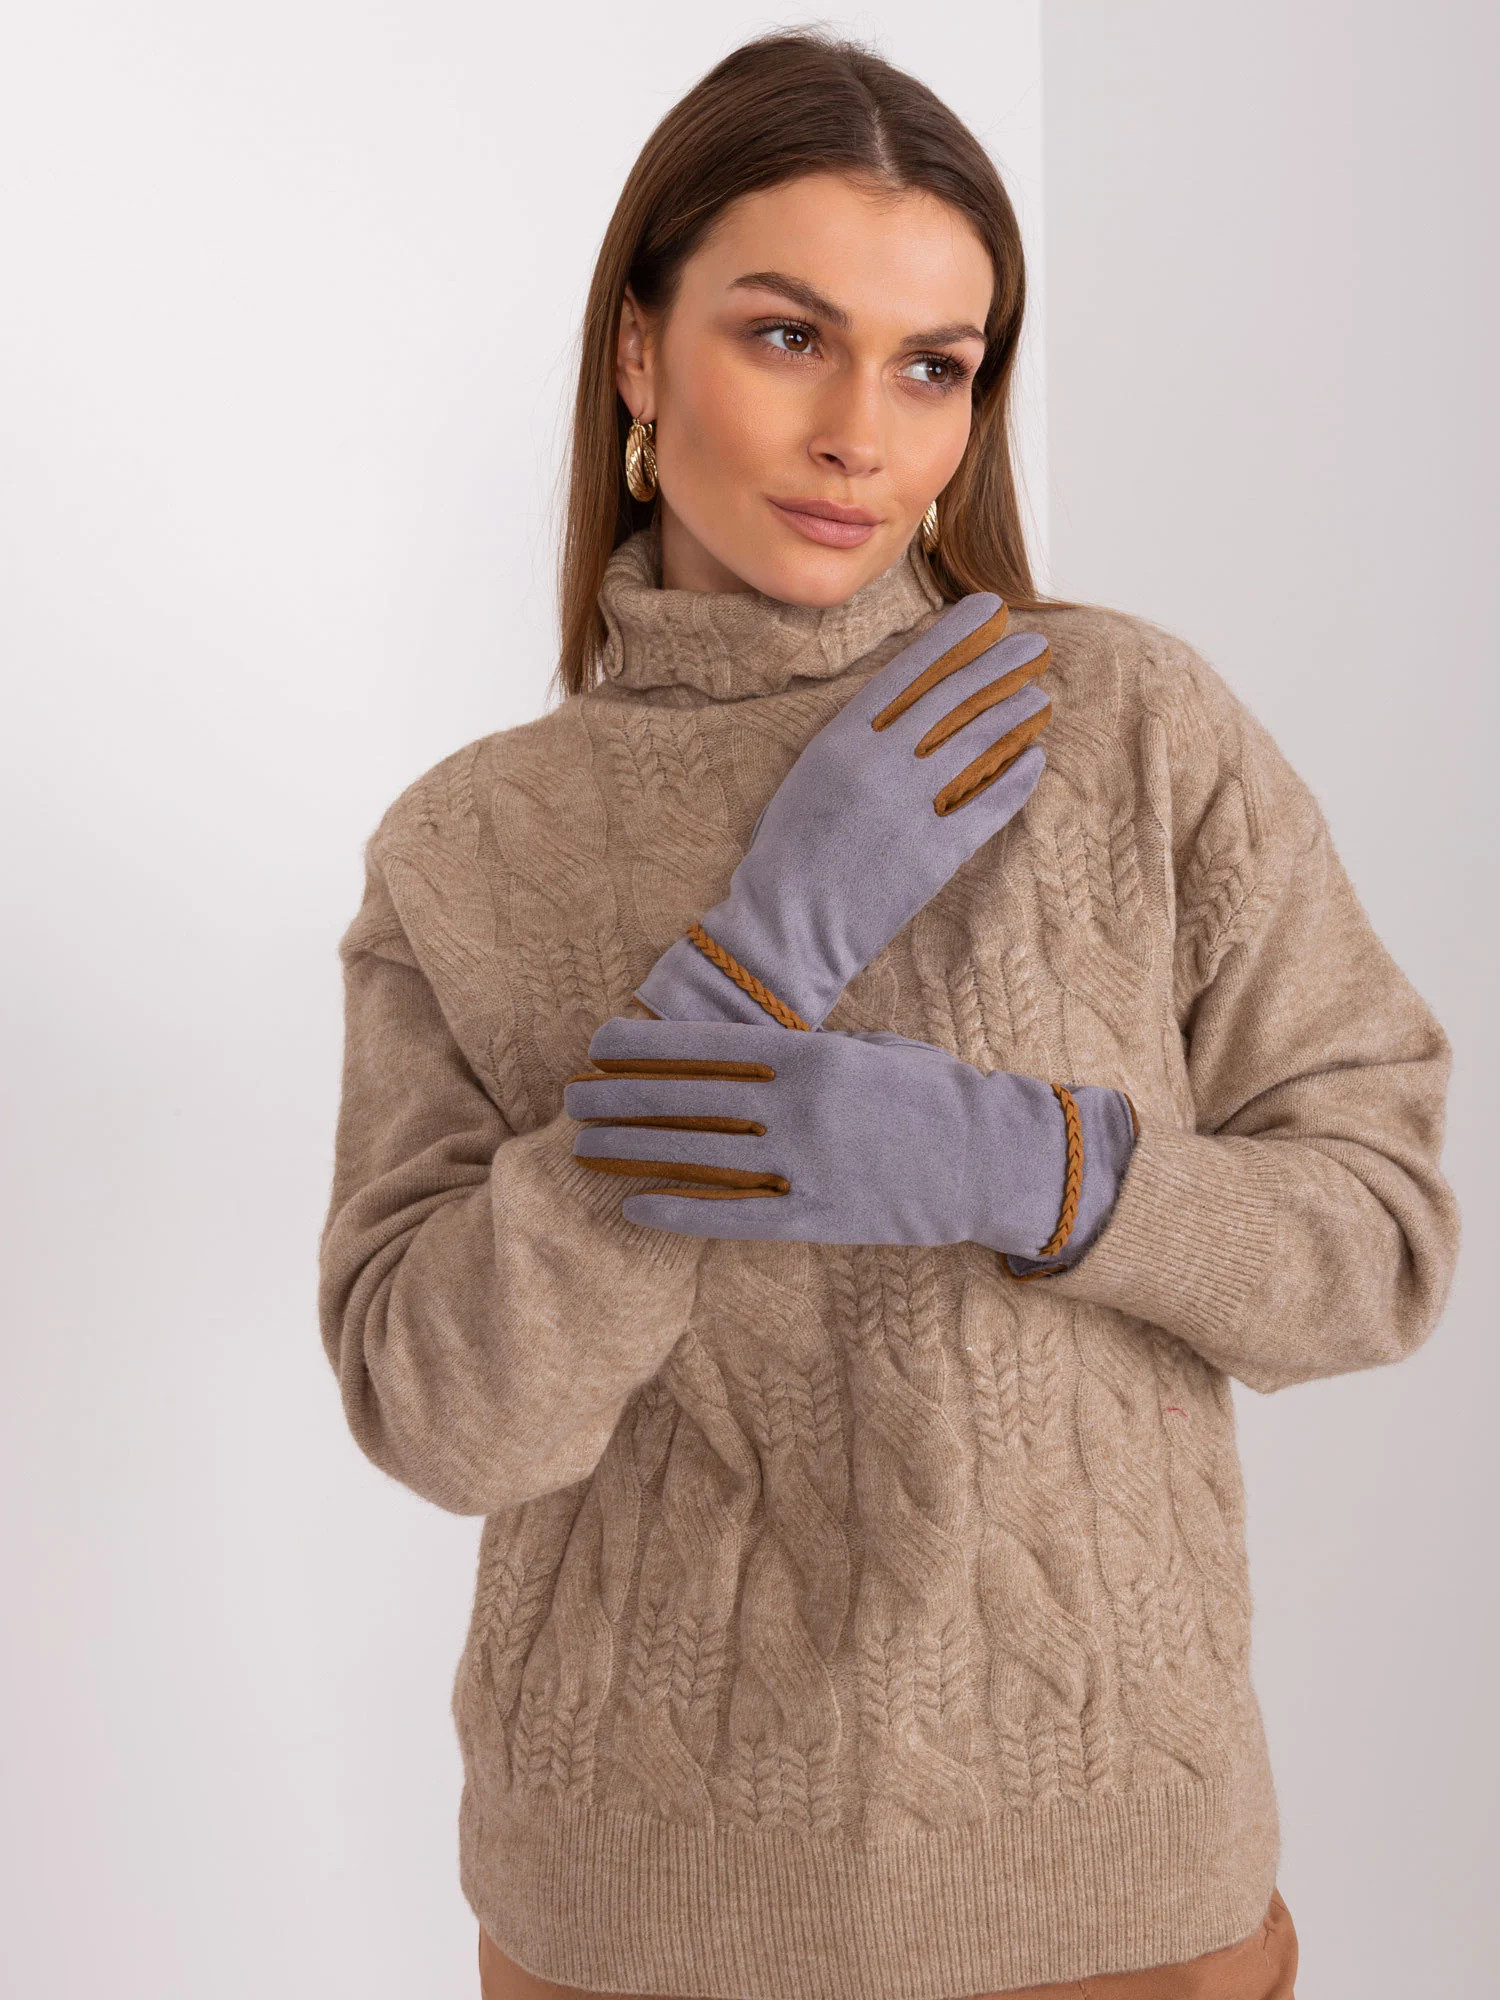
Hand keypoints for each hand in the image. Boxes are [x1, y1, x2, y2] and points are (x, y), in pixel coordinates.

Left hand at [565, 1016, 1137, 1266]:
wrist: (991, 1157)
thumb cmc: (929, 1092)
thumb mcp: (866, 1047)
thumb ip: (800, 1050)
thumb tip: (730, 1051)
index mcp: (809, 1055)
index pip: (704, 1046)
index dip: (643, 1046)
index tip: (597, 1043)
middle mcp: (797, 1107)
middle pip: (686, 1100)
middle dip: (620, 1097)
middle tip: (572, 1096)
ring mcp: (805, 1164)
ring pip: (697, 1156)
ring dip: (633, 1150)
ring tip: (586, 1147)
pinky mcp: (816, 1216)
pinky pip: (732, 1216)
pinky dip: (679, 1211)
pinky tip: (636, 1206)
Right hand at [633, 593, 1052, 1030]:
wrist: (786, 927)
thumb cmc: (787, 855)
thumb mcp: (808, 780)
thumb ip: (852, 742)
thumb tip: (901, 709)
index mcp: (842, 739)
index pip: (911, 672)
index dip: (954, 637)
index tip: (987, 611)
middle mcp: (879, 764)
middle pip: (953, 698)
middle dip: (998, 664)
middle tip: (1033, 645)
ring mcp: (909, 807)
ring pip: (978, 743)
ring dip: (1015, 714)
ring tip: (1041, 696)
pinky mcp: (934, 853)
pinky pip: (988, 805)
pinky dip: (1016, 778)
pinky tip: (1035, 757)